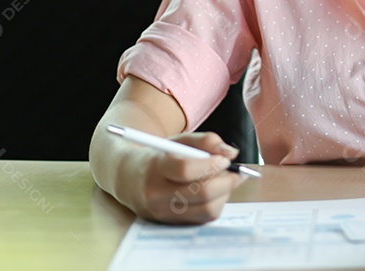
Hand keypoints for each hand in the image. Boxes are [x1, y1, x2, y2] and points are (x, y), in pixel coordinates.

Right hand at [120, 132, 245, 223]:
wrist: (128, 178)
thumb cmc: (160, 156)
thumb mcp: (179, 141)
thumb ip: (206, 141)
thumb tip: (231, 154)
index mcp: (155, 168)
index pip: (186, 170)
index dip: (211, 165)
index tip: (225, 160)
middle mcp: (156, 194)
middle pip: (201, 193)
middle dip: (226, 182)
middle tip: (236, 172)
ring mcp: (162, 213)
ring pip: (207, 210)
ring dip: (224, 195)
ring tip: (223, 181)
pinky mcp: (171, 224)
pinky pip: (203, 218)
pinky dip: (215, 204)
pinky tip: (214, 192)